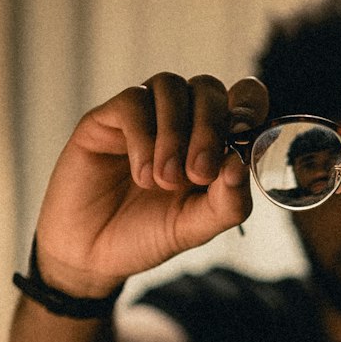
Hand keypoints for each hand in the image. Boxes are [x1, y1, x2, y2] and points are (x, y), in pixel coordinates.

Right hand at [33, 73, 268, 296]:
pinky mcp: (106, 119)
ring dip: (175, 134)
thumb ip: (227, 202)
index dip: (249, 103)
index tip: (245, 132)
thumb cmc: (147, 235)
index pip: (240, 98)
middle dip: (210, 127)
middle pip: (206, 87)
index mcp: (209, 141)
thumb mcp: (196, 227)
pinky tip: (142, 176)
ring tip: (165, 181)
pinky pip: (133, 101)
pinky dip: (144, 139)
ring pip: (170, 86)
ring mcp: (142, 116)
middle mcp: (178, 121)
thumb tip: (240, 165)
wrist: (91, 255)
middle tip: (200, 173)